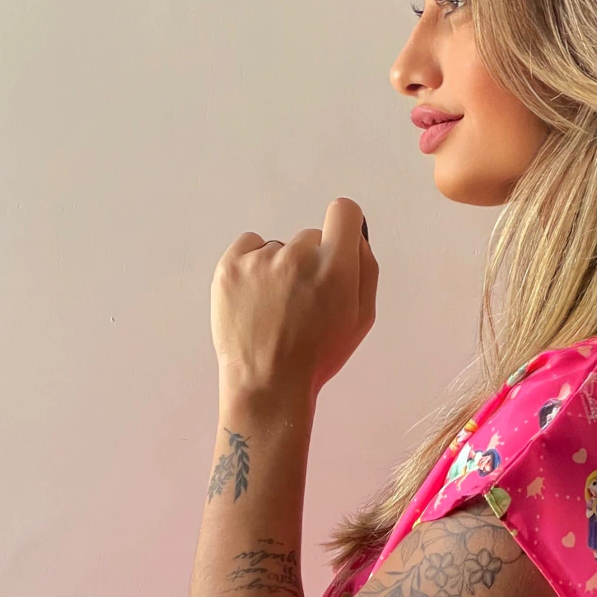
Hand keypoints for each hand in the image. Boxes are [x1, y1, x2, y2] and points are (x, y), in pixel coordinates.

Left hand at [210, 197, 377, 401]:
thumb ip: (365, 270)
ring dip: (280, 268)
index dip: (345, 226)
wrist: (267, 384)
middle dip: (311, 262)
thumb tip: (357, 238)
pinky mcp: (230, 266)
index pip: (345, 212)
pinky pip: (249, 247)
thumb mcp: (361, 319)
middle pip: (311, 237)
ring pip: (279, 247)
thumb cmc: (316, 356)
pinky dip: (253, 265)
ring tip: (276, 308)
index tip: (339, 241)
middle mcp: (298, 257)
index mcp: (336, 269)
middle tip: (303, 301)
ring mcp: (261, 260)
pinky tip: (257, 297)